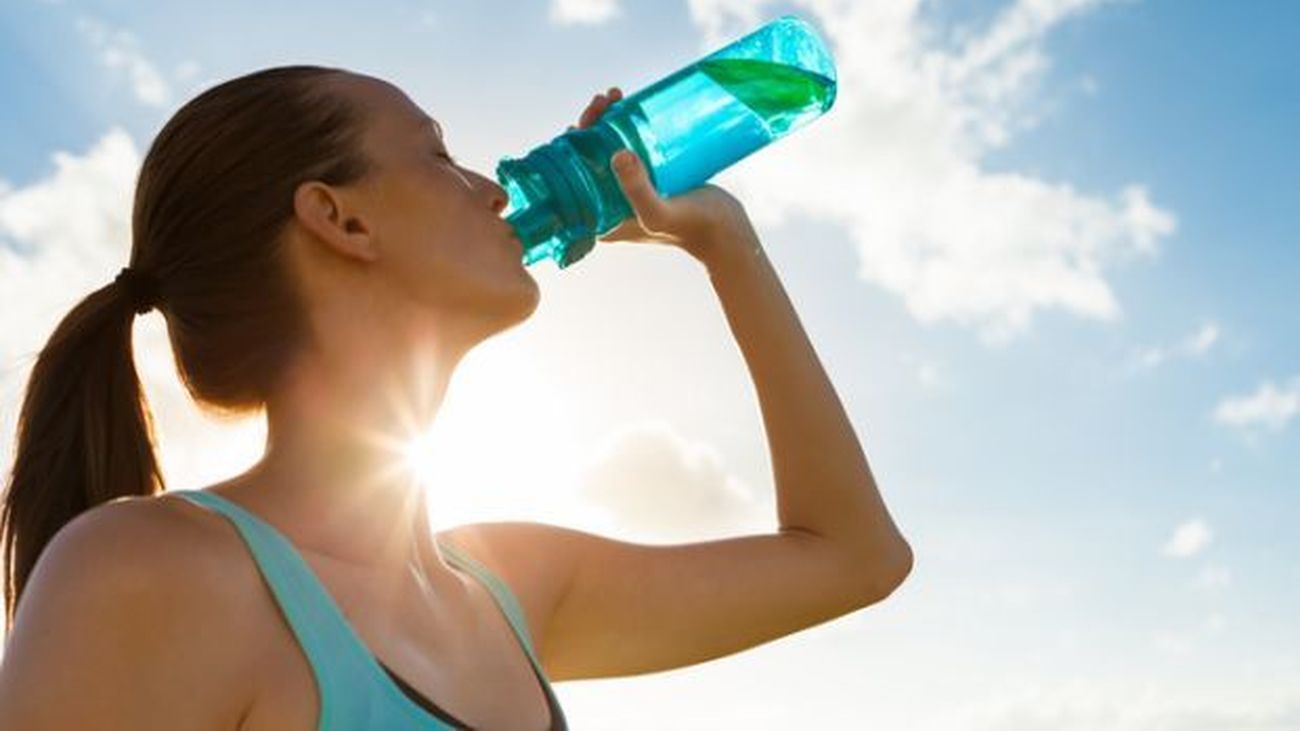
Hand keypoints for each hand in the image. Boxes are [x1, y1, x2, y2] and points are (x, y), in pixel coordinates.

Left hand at [569, 87, 759, 265]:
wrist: (727, 233)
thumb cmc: (692, 228)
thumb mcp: (660, 213)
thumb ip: (638, 191)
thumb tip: (618, 154)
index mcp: (600, 218)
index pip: (573, 177)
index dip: (572, 145)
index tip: (586, 119)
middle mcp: (608, 206)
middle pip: (588, 159)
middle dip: (590, 126)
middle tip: (605, 100)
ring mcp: (628, 193)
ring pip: (607, 150)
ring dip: (606, 122)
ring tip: (615, 97)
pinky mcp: (648, 182)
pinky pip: (629, 150)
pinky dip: (625, 128)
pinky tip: (629, 108)